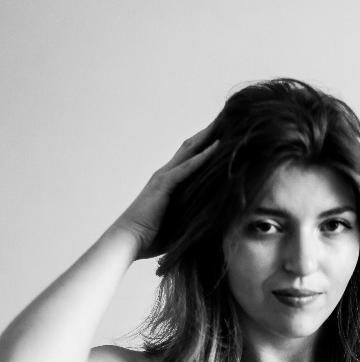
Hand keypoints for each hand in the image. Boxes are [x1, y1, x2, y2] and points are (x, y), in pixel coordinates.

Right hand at [113, 124, 218, 257]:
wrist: (129, 241)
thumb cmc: (152, 239)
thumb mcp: (179, 224)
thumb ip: (194, 217)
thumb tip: (216, 222)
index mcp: (169, 183)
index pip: (190, 158)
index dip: (205, 145)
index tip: (225, 136)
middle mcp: (166, 174)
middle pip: (191, 147)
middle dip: (209, 133)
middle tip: (228, 120)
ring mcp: (164, 178)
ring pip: (190, 151)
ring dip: (208, 137)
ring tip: (226, 124)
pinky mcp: (164, 185)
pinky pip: (187, 167)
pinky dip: (202, 156)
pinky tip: (217, 146)